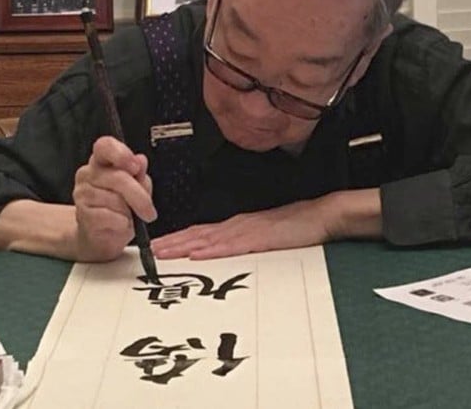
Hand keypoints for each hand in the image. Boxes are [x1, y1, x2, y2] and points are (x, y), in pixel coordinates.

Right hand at [71, 136, 156, 261]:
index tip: (135, 167)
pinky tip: (119, 224)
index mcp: (101, 161)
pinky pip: (110, 216)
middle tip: (149, 211)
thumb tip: (141, 161)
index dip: (120, 153)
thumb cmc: (119, 210)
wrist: (102, 237)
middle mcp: (87, 173)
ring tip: (127, 217)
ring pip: (115, 199)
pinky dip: (121, 223)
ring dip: (128, 213)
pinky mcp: (82, 214)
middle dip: (139, 197)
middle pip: (118, 177)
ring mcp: (82, 193)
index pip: (104, 145)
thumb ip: (139, 176)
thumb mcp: (136, 190)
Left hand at [150, 197, 335, 260]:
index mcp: (236, 225)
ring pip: (208, 240)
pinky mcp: (260, 239)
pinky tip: (198, 255)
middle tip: (149, 250)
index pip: (199, 233)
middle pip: (197, 235)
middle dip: (172, 243)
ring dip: (184, 247)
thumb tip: (220, 253)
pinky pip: (232, 247)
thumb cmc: (295, 226)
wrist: (321, 216)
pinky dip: (213, 251)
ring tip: (163, 253)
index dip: (176, 239)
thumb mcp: (263, 236)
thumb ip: (242, 243)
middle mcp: (236, 226)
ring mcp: (247, 231)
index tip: (157, 245)